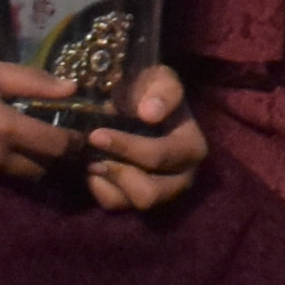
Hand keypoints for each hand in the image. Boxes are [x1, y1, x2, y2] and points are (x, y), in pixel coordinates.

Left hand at [70, 61, 206, 215]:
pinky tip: (95, 166)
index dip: (125, 147)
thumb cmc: (151, 91)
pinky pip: (116, 205)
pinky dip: (101, 188)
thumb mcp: (161, 80)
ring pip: (133, 203)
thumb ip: (162, 92)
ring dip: (109, 180)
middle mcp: (183, 178)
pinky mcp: (140, 200)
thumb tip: (150, 114)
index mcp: (192, 148)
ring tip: (93, 157)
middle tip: (92, 149)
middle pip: (149, 193)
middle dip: (117, 171)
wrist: (142, 102)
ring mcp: (163, 193)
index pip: (157, 157)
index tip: (95, 134)